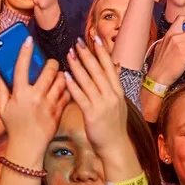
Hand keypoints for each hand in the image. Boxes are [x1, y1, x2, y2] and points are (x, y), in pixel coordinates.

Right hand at [0, 38, 67, 153]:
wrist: (28, 147)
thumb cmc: (14, 127)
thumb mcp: (3, 108)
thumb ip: (1, 89)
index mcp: (20, 94)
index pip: (22, 67)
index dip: (25, 51)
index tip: (29, 40)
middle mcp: (35, 97)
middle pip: (49, 70)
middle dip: (51, 63)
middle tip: (51, 64)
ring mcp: (49, 104)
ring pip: (61, 81)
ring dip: (61, 75)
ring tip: (58, 75)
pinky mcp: (59, 112)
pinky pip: (67, 94)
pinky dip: (67, 89)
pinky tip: (63, 88)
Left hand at [64, 37, 130, 158]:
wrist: (116, 147)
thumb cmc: (114, 126)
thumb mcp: (118, 103)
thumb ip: (114, 85)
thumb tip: (114, 67)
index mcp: (118, 91)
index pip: (110, 66)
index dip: (102, 51)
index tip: (95, 37)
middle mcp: (112, 95)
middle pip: (98, 70)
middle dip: (88, 54)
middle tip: (77, 41)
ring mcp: (102, 104)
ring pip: (89, 80)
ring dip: (78, 65)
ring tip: (69, 53)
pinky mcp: (92, 114)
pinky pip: (81, 96)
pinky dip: (73, 85)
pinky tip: (66, 76)